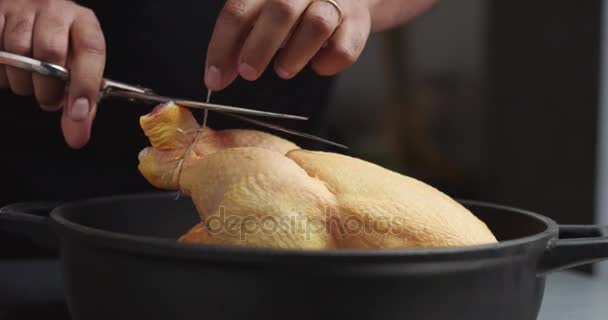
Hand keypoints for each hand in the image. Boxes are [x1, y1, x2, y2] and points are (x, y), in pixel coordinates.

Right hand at [0, 0, 105, 147]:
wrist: (29, 14)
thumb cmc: (59, 45)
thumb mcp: (77, 67)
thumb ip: (81, 103)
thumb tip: (78, 136)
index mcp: (83, 23)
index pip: (90, 51)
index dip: (85, 85)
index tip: (78, 113)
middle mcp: (55, 11)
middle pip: (50, 54)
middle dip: (49, 89)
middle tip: (49, 99)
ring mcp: (21, 9)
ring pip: (17, 53)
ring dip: (23, 82)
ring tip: (30, 84)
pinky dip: (1, 71)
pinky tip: (10, 71)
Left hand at [204, 0, 371, 90]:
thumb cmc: (297, 7)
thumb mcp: (264, 10)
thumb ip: (242, 37)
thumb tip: (220, 72)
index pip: (239, 9)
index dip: (223, 45)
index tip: (215, 76)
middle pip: (280, 10)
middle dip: (259, 47)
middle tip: (248, 72)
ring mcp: (334, 0)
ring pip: (317, 24)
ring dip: (295, 54)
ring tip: (283, 70)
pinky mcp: (358, 21)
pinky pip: (344, 47)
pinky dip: (327, 64)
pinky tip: (317, 64)